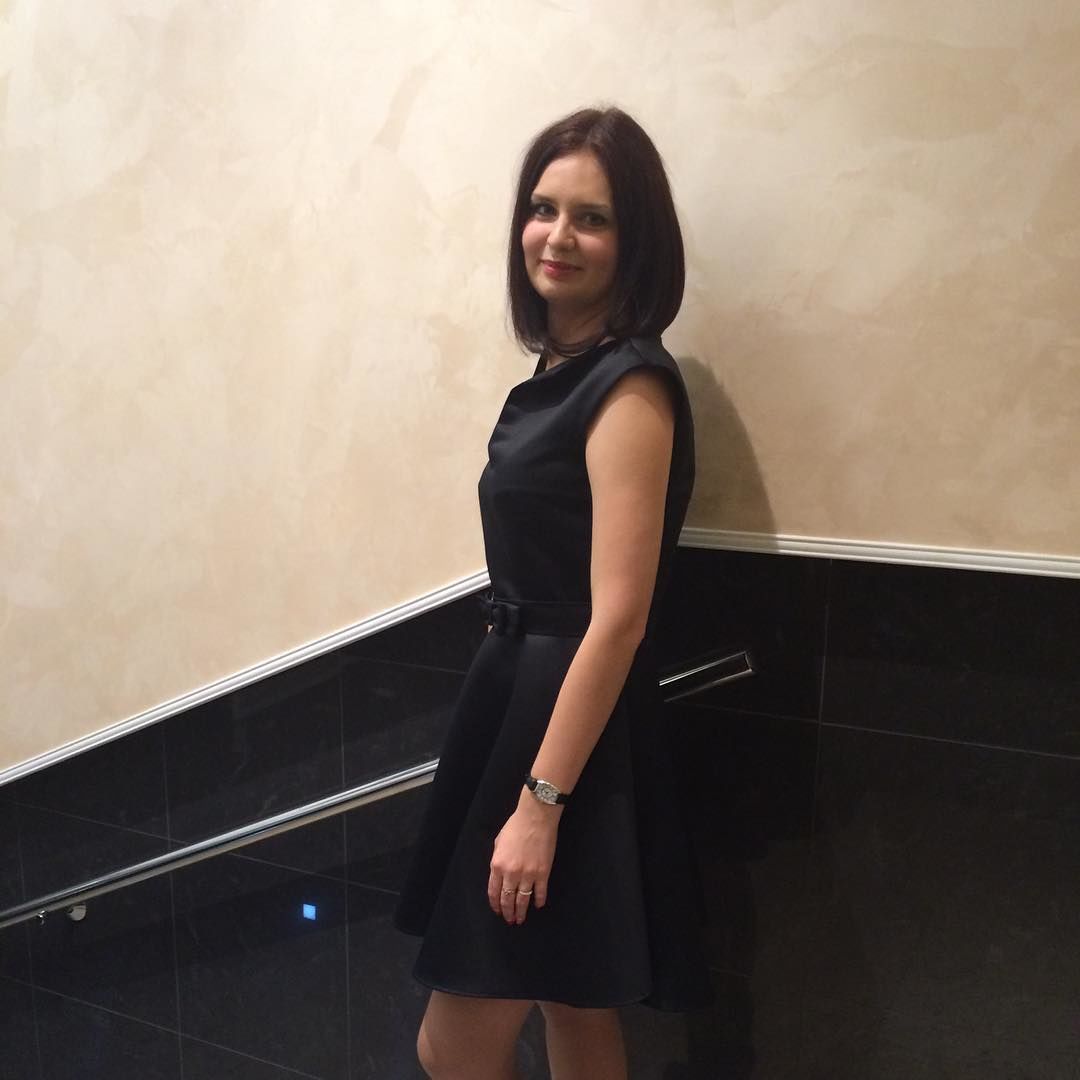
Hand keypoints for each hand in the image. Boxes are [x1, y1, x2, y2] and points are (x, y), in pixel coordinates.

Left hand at [487, 791, 561, 924]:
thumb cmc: (515, 826)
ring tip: (520, 920)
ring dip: (521, 912)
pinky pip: (540, 892)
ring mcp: (528, 875)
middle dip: (507, 912)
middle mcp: (511, 873)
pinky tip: (538, 905)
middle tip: (510, 920)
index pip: (493, 891)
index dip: (495, 904)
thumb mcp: (498, 842)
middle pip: (507, 899)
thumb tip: (499, 873)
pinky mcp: (543, 873)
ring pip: (523, 900)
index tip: (498, 911)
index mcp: (497, 865)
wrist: (536, 817)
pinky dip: (539, 901)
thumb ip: (497, 860)